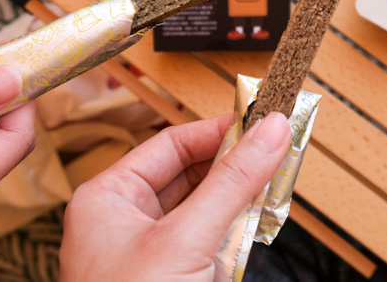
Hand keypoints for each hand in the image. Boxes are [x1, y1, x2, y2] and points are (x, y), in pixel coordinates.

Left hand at [60, 113, 290, 280]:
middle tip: (279, 151)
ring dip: (241, 205)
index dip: (219, 131)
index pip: (171, 145)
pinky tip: (257, 230)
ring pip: (205, 210)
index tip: (262, 121)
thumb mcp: (186, 240)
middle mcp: (125, 222)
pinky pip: (210, 245)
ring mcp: (149, 255)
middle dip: (236, 168)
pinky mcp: (173, 280)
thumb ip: (232, 183)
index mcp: (107, 199)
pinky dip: (237, 239)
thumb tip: (268, 132)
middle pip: (191, 175)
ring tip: (274, 192)